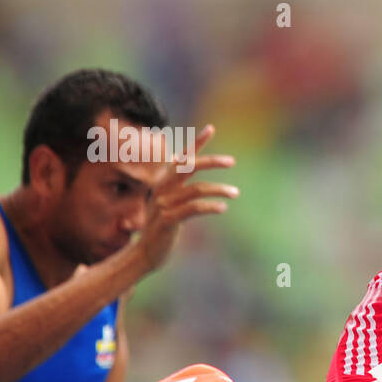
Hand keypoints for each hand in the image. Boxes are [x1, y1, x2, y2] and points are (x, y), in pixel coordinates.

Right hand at [133, 124, 237, 274]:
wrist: (146, 253)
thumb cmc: (163, 227)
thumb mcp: (170, 204)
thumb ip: (180, 190)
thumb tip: (194, 177)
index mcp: (164, 182)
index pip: (182, 158)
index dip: (196, 143)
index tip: (211, 128)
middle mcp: (162, 189)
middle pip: (188, 166)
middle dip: (211, 161)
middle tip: (232, 161)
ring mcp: (163, 204)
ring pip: (196, 189)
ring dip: (219, 190)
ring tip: (235, 193)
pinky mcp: (168, 220)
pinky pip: (193, 208)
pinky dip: (210, 206)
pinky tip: (222, 208)